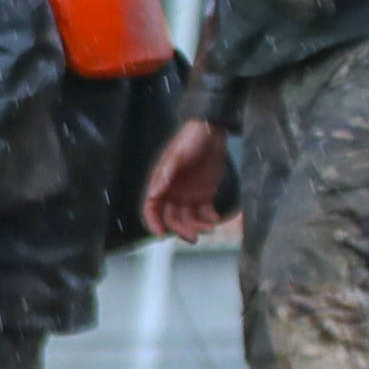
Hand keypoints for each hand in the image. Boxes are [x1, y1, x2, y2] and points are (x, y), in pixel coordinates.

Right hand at [140, 118, 236, 243]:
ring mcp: (189, 196)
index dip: (153, 222)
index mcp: (162, 184)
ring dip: (198, 227)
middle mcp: (173, 193)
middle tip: (194, 237)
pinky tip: (217, 218)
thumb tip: (153, 194)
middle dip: (181, 230)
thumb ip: (165, 174)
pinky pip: (205, 213)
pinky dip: (210, 219)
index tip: (160, 234)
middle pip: (172, 219)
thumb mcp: (176, 155)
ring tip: (211, 227)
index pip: (151, 208)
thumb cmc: (189, 140)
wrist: (212, 132)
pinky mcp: (205, 195)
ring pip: (189, 220)